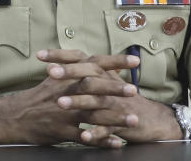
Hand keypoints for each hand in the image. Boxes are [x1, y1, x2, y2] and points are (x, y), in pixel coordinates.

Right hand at [0, 49, 133, 146]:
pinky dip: (102, 140)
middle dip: (114, 89)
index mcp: (66, 77)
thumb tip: (104, 65)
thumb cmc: (40, 97)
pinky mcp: (62, 130)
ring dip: (115, 118)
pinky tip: (117, 143)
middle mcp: (65, 92)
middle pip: (92, 87)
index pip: (92, 64)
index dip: (114, 62)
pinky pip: (85, 137)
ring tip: (133, 120)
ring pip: (92, 114)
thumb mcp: (56, 78)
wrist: (17, 116)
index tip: (134, 61)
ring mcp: (64, 112)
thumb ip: (78, 71)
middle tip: (134, 90)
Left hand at [40, 49, 180, 144]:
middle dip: (69, 74)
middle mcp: (108, 84)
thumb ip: (78, 73)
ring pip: (95, 101)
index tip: (39, 54)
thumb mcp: (101, 81)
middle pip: (87, 76)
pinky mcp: (122, 122)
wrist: (151, 118)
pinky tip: (85, 135)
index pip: (79, 59)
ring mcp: (116, 103)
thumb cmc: (119, 97)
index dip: (60, 56)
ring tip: (60, 104)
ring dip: (78, 102)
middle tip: (50, 73)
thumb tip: (51, 67)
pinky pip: (108, 127)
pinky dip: (97, 132)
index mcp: (100, 72)